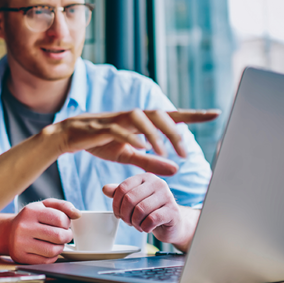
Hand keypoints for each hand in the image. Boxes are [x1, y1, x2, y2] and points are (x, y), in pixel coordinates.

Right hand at [8, 199, 79, 263]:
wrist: (7, 232)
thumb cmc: (30, 218)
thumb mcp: (44, 206)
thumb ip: (62, 206)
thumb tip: (77, 214)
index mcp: (31, 211)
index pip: (60, 219)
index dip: (67, 223)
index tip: (64, 223)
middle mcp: (24, 227)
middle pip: (58, 236)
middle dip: (67, 236)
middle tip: (64, 234)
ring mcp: (21, 243)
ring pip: (53, 250)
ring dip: (60, 247)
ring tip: (57, 242)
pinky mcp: (21, 257)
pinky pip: (46, 261)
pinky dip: (52, 256)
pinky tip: (48, 249)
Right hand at [46, 109, 219, 175]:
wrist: (68, 137)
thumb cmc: (99, 143)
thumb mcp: (128, 155)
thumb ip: (151, 161)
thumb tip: (177, 169)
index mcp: (140, 122)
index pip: (170, 115)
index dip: (193, 114)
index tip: (215, 113)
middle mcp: (131, 116)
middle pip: (159, 113)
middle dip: (175, 131)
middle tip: (185, 153)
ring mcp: (115, 119)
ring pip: (140, 117)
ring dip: (155, 134)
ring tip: (164, 152)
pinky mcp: (100, 127)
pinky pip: (118, 129)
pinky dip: (131, 136)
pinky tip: (141, 147)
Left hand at [103, 173, 196, 249]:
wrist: (173, 224)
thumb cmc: (151, 210)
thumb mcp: (134, 200)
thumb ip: (120, 193)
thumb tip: (105, 189)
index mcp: (145, 177)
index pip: (123, 188)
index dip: (116, 204)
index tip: (117, 214)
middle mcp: (157, 183)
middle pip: (130, 198)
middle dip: (125, 214)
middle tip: (128, 221)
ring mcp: (167, 196)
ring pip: (140, 209)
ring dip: (134, 222)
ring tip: (137, 225)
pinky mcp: (173, 211)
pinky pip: (151, 219)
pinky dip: (144, 227)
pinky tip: (146, 228)